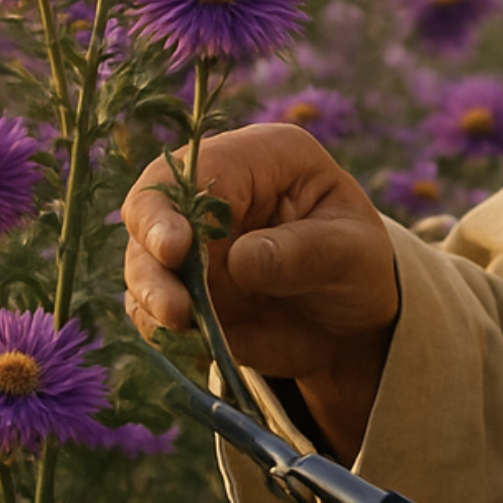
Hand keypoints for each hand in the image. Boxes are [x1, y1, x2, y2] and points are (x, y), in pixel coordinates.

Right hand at [122, 124, 397, 460]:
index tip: (176, 249)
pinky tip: (194, 343)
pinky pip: (149, 306)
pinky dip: (160, 327)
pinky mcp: (181, 289)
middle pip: (151, 208)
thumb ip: (304, 252)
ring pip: (143, 260)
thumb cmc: (359, 268)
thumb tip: (241, 259)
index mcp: (263, 159)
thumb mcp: (353, 253)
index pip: (197, 168)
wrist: (353, 323)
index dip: (173, 206)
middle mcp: (217, 193)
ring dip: (151, 296)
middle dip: (152, 257)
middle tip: (174, 304)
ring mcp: (193, 243)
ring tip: (184, 326)